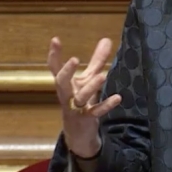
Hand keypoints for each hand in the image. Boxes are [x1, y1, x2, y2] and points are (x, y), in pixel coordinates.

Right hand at [47, 37, 121, 156]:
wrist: (79, 132)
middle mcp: (67, 95)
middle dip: (66, 71)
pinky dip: (106, 105)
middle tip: (74, 59)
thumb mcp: (89, 79)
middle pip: (61, 83)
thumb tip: (106, 39)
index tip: (55, 39)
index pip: (55, 68)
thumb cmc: (81, 100)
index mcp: (65, 84)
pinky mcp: (87, 119)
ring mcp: (76, 108)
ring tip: (103, 75)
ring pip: (80, 97)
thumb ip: (97, 60)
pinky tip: (117, 98)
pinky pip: (95, 112)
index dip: (54, 55)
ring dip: (91, 86)